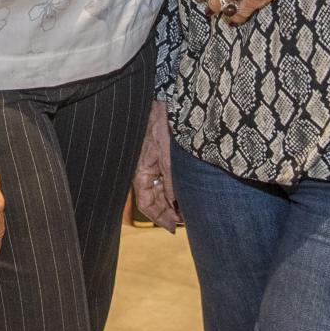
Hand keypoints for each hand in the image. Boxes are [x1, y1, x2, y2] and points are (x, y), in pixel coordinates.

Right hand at [131, 102, 180, 230]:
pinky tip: (187, 193)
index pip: (146, 204)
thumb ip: (171, 183)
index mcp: (140, 172)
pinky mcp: (163, 156)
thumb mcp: (168, 158)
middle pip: (154, 199)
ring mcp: (154, 163)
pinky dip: (175, 188)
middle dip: (168, 213)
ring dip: (173, 201)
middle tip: (184, 222)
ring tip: (189, 210)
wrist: (164, 102)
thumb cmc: (161, 126)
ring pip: (161, 190)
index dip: (159, 218)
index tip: (173, 228)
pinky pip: (167, 178)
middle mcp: (146, 170)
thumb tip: (176, 205)